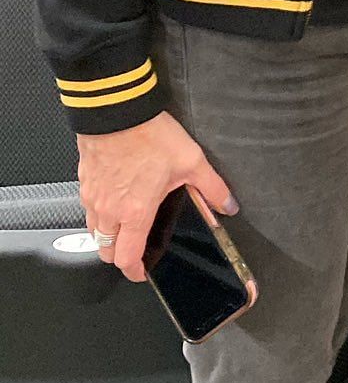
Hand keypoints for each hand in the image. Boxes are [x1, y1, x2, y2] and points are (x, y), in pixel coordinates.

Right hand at [77, 111, 236, 282]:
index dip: (135, 272)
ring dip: (108, 236)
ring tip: (126, 227)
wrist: (116, 110)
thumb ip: (211, 188)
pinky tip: (114, 199)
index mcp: (135, 213)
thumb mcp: (191, 161)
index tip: (143, 272)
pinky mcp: (84, 181)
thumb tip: (228, 205)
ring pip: (94, 231)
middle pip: (106, 250)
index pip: (127, 258)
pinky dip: (98, 214)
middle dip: (120, 257)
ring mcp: (93, 197)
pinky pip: (87, 208)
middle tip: (136, 251)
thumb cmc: (148, 135)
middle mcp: (108, 210)